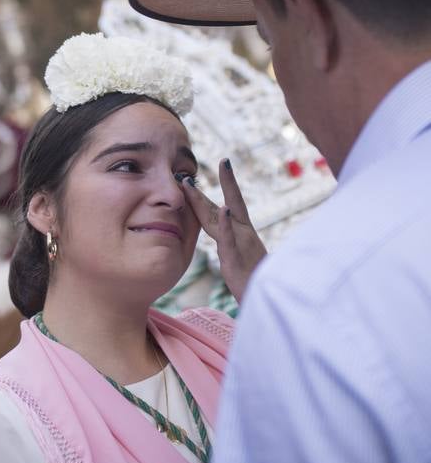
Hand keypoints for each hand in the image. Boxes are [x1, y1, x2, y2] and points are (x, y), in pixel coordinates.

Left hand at [182, 159, 266, 302]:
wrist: (268, 300)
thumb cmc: (256, 282)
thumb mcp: (243, 258)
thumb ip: (235, 243)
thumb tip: (229, 228)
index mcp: (244, 233)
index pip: (234, 203)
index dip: (228, 183)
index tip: (224, 162)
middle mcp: (244, 234)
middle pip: (227, 204)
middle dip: (220, 183)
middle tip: (212, 163)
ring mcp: (241, 245)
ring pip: (220, 219)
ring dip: (204, 201)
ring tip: (193, 183)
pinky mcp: (236, 258)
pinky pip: (229, 239)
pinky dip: (225, 224)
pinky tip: (223, 209)